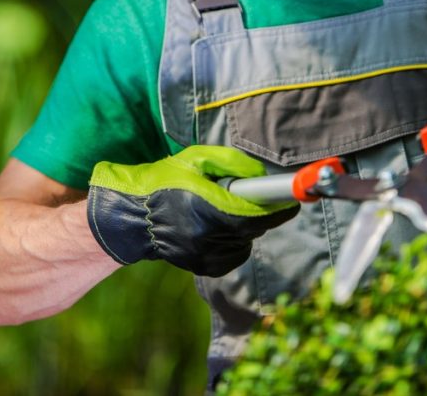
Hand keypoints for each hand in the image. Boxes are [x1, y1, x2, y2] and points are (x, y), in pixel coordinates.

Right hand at [87, 145, 298, 276]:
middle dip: (260, 212)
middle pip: (254, 227)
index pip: (256, 214)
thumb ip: (231, 163)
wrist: (132, 217)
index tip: (294, 200)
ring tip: (222, 209)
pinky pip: (234, 253)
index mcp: (206, 209)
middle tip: (252, 196)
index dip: (280, 208)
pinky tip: (214, 226)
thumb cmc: (162, 181)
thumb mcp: (194, 160)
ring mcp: (206, 255)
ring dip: (244, 226)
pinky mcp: (204, 267)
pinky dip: (233, 240)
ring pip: (246, 241)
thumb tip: (262, 176)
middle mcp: (208, 237)